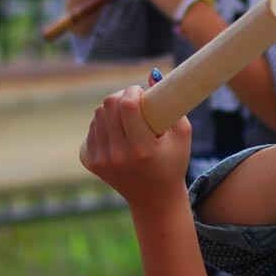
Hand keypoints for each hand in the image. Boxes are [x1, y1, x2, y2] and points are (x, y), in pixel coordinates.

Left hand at [80, 85, 190, 205]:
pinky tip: (117, 129)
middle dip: (122, 96)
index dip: (132, 92)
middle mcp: (118, 156)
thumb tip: (152, 76)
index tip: (141, 93)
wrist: (154, 198)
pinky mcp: (92, 163)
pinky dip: (104, 122)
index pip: (126, 106)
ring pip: (98, 115)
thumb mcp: (183, 135)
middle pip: (108, 106)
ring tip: (127, 116)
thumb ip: (173, 105)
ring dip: (112, 108)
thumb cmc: (173, 162)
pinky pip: (92, 128)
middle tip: (134, 101)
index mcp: (142, 149)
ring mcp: (102, 161)